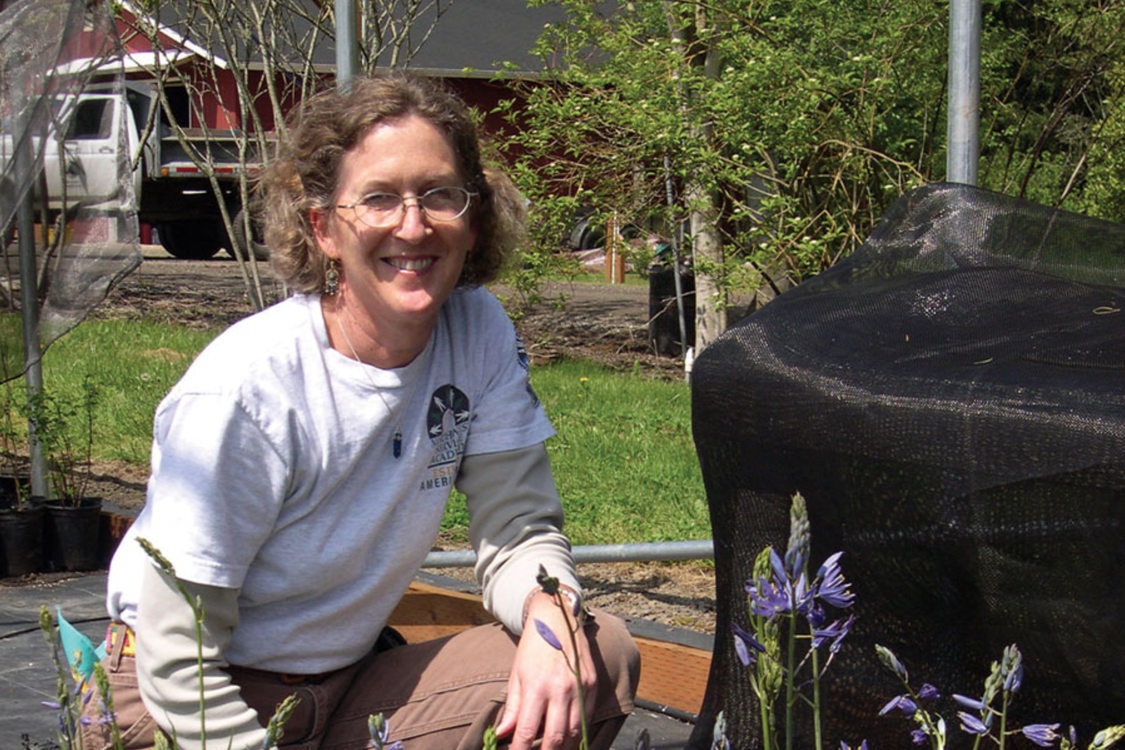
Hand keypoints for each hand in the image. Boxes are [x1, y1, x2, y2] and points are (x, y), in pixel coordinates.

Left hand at [495, 592, 596, 749]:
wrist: (558, 617)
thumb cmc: (533, 646)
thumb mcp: (516, 674)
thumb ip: (512, 707)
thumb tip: (503, 734)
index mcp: (536, 686)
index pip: (527, 732)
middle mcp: (561, 689)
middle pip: (555, 738)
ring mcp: (580, 687)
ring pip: (574, 733)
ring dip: (563, 748)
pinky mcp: (592, 684)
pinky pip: (587, 718)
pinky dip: (578, 733)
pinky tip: (568, 738)